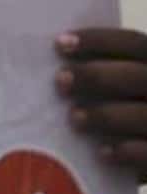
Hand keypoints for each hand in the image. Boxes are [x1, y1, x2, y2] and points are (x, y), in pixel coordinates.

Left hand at [57, 28, 146, 176]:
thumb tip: (54, 67)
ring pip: (144, 115)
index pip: (133, 44)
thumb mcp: (120, 88)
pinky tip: (101, 153)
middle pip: (138, 76)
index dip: (98, 40)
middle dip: (97, 76)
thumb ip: (102, 74)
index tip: (59, 44)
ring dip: (106, 115)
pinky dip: (128, 152)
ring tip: (74, 117)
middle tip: (60, 81)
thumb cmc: (122, 113)